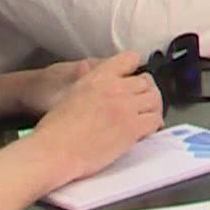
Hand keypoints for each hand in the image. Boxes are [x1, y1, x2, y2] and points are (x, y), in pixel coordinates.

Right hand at [29, 52, 163, 182]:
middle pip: (146, 82)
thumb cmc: (55, 128)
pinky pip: (155, 120)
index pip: (130, 58)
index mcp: (99, 77)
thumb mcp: (72, 93)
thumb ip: (91, 83)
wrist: (54, 151)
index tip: (134, 79)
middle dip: (145, 92)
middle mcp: (116, 88)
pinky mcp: (132, 128)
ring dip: (152, 108)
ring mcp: (126, 107)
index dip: (135, 69)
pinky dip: (153, 125)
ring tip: (144, 117)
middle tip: (140, 105)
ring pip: (155, 100)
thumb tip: (94, 75)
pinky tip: (143, 131)